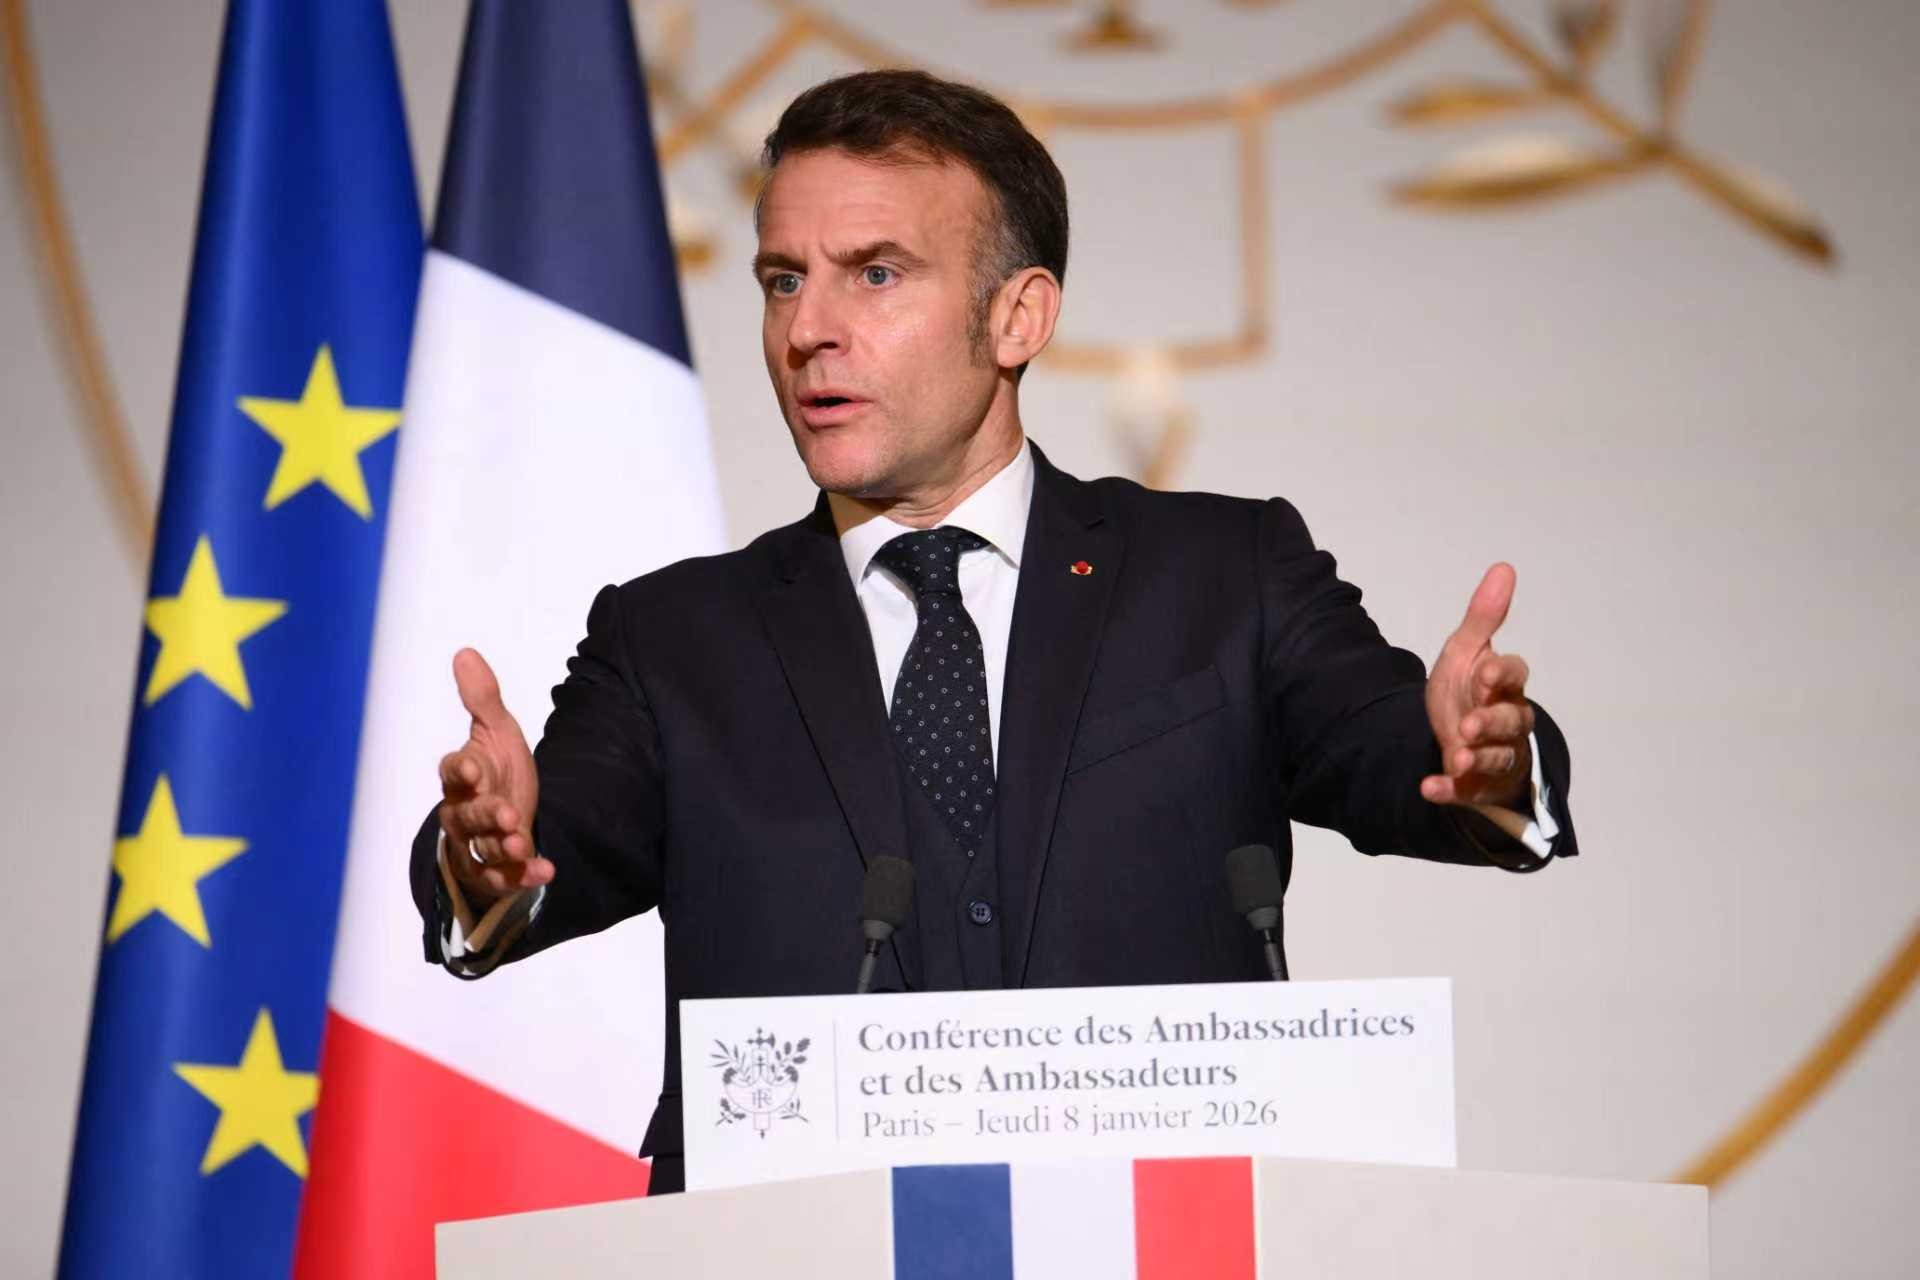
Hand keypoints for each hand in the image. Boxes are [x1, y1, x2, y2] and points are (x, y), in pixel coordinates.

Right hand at [437, 648, 551, 905]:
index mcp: (460, 775)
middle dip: (486, 815)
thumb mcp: (497, 730)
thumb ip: (483, 698)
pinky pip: (503, 877)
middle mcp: (461, 812)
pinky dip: (522, 876)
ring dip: (501, 849)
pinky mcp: (495, 868)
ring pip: (481, 850)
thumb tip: (465, 653)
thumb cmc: (496, 768)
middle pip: (466, 816)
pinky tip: (546, 870)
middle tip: (508, 814)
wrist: (511, 810)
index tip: (473, 769)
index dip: (461, 771)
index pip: (452, 772)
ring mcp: (477, 843)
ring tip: (521, 844)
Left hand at [1421, 564, 1534, 812]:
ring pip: (1496, 758)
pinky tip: (1429, 787)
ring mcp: (1494, 755)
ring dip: (1477, 757)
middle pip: (1510, 722)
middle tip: (1468, 724)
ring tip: (1456, 756)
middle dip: (1490, 723)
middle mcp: (1507, 721)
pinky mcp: (1477, 784)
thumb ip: (1484, 617)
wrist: (1457, 735)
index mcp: (1504, 685)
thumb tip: (1503, 568)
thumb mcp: (1468, 651)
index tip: (1485, 672)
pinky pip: (1467, 790)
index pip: (1514, 676)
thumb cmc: (1469, 690)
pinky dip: (1450, 790)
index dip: (1502, 674)